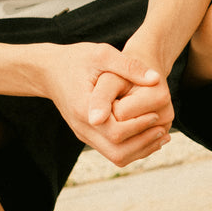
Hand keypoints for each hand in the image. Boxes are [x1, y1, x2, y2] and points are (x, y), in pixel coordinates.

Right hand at [40, 42, 170, 167]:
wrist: (48, 70)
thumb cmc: (76, 59)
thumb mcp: (102, 54)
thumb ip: (129, 65)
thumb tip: (156, 79)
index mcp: (85, 109)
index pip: (116, 132)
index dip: (140, 126)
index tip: (156, 114)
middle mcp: (83, 128)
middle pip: (117, 152)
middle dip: (144, 143)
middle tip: (163, 131)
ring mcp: (84, 134)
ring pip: (116, 156)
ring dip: (141, 149)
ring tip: (161, 136)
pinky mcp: (87, 135)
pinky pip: (111, 150)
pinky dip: (132, 146)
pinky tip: (147, 134)